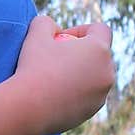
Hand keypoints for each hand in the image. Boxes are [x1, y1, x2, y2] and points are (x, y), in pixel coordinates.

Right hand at [13, 14, 113, 134]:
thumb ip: (47, 23)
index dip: (81, 30)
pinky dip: (75, 92)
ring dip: (80, 73)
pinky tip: (54, 94)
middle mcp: (107, 72)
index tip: (62, 37)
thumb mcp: (35, 34)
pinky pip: (87, 96)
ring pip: (95, 77)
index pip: (100, 30)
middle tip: (58, 57)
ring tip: (56, 76)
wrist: (27, 109)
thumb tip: (54, 29)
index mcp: (99, 50)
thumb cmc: (32, 68)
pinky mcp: (91, 111)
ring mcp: (101, 95)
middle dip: (83, 53)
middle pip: (100, 55)